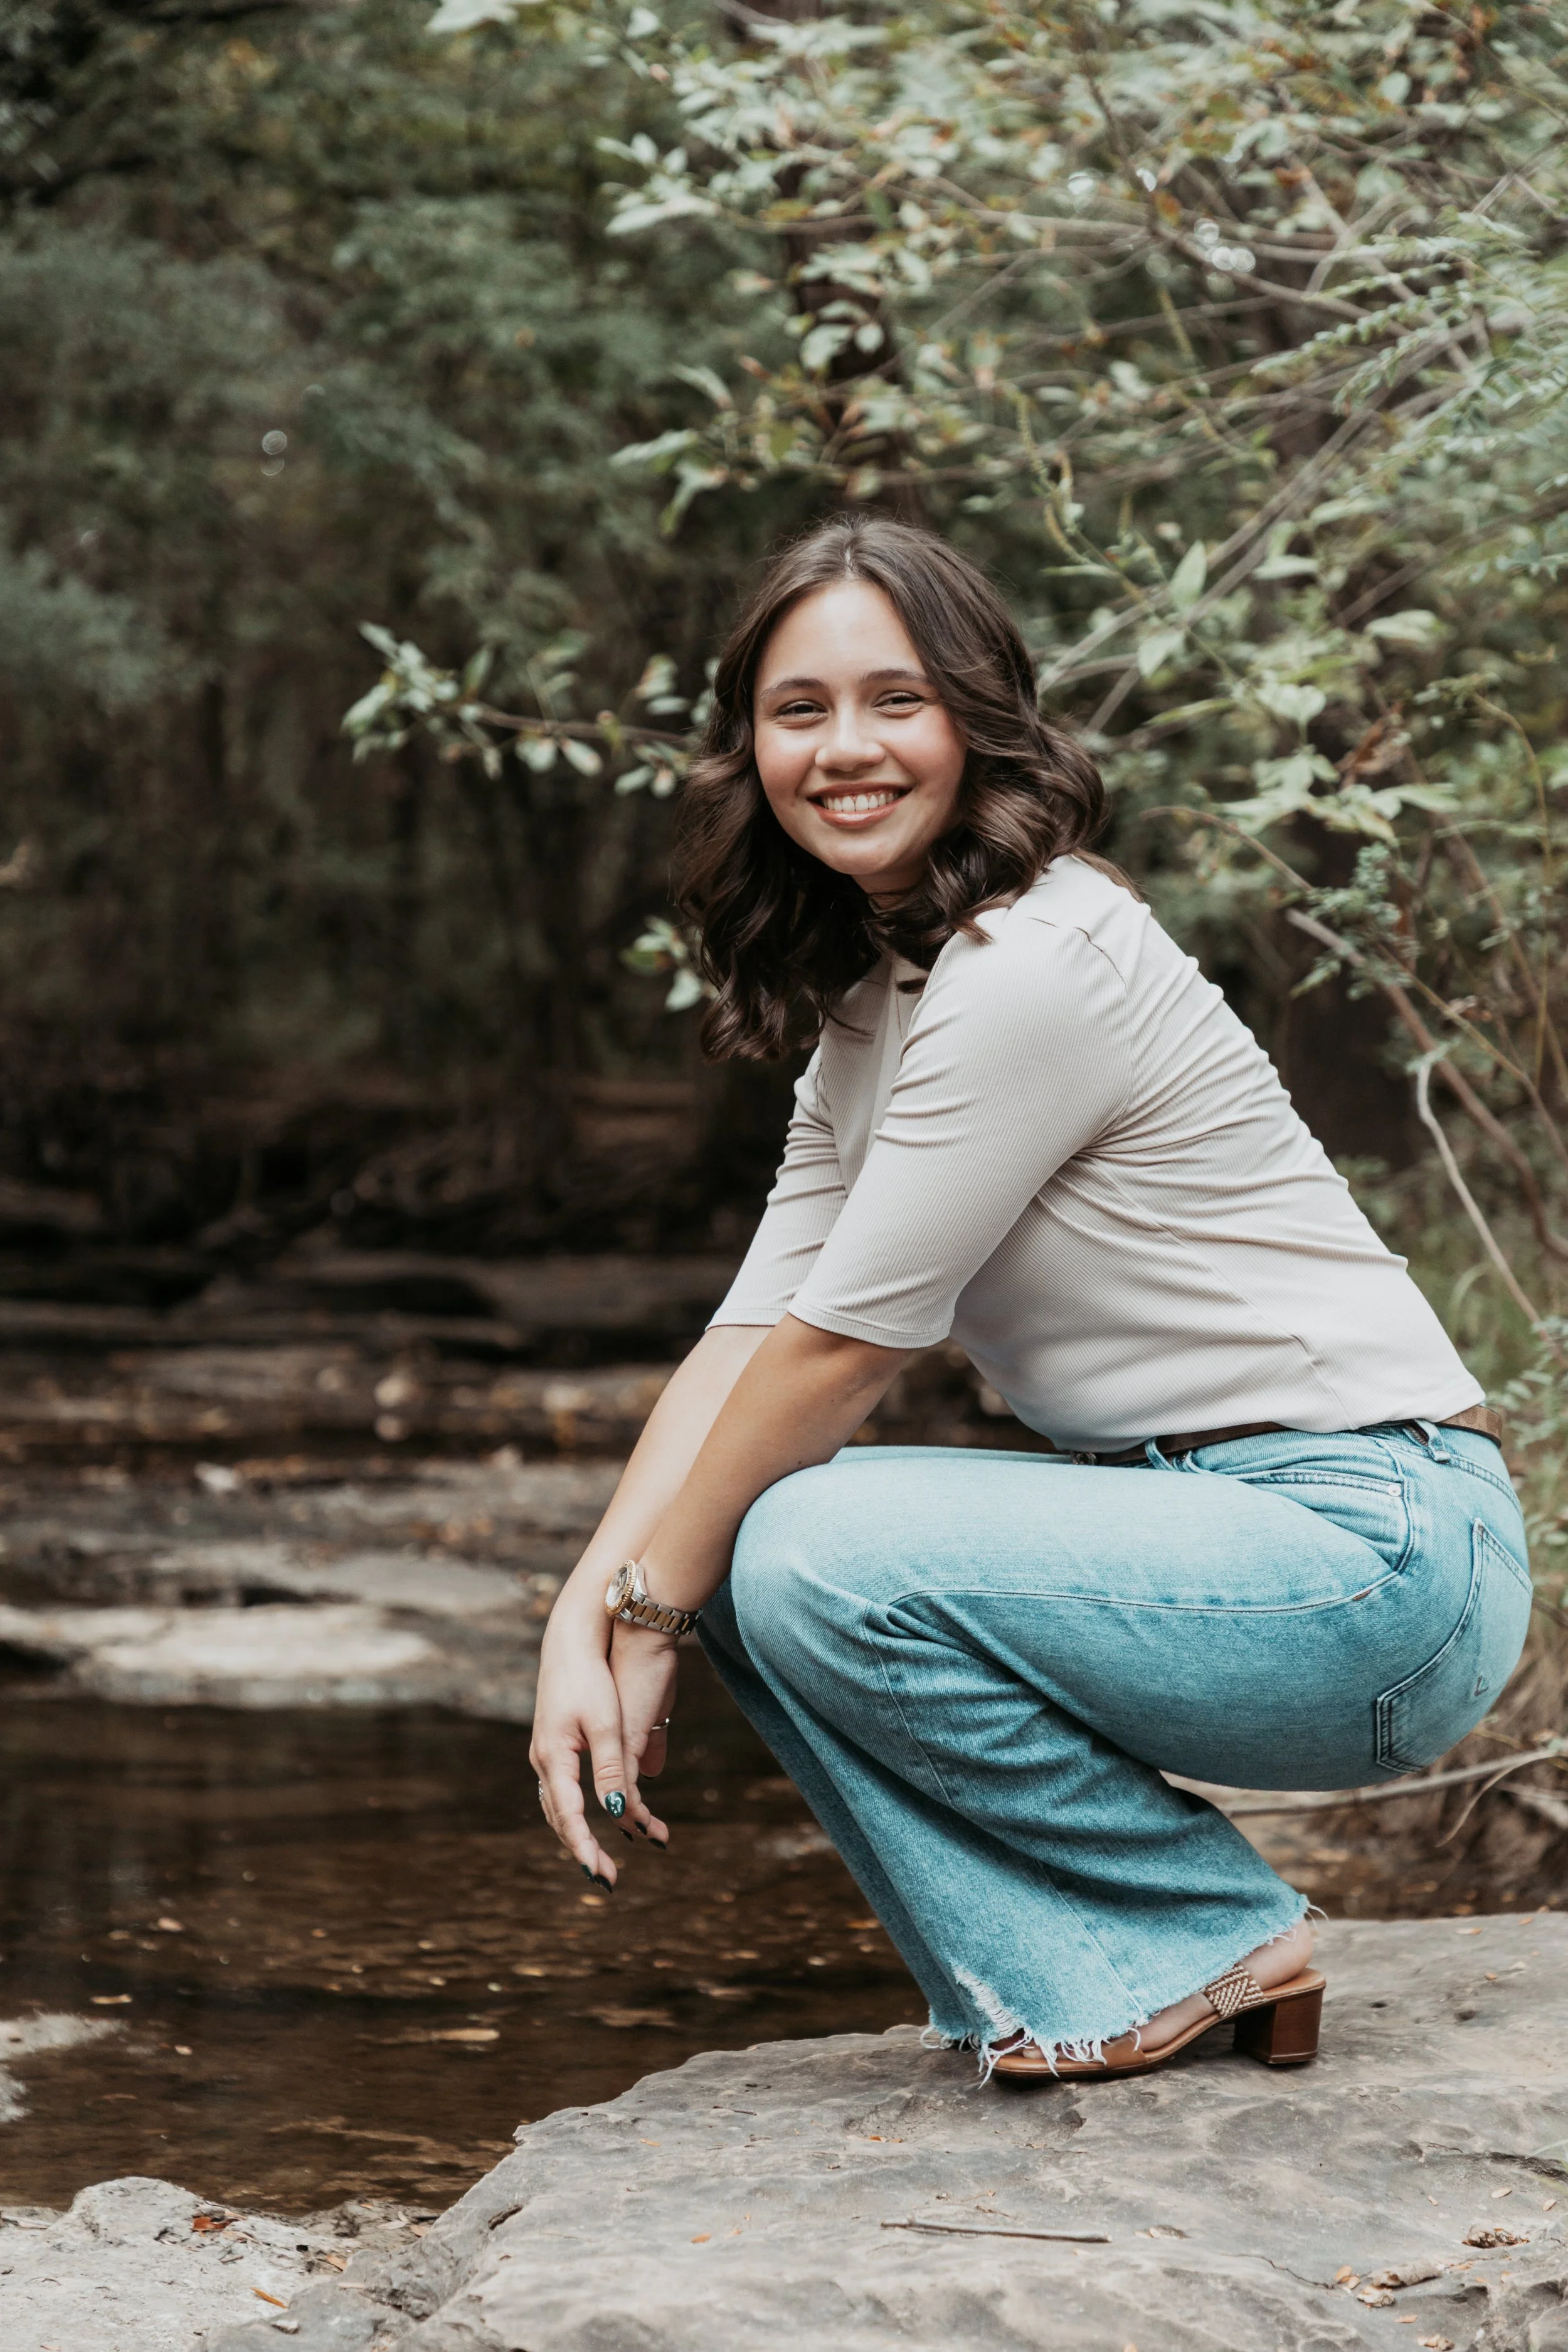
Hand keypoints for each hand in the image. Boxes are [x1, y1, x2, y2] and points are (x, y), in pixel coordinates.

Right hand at [530, 1612, 674, 1884]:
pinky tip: (586, 1821)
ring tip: (599, 1860)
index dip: (584, 1847)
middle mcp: (543, 1760)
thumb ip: (611, 1767)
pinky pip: (560, 1791)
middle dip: (582, 1849)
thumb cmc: (590, 1679)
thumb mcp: (606, 1723)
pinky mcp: (552, 1746)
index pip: (569, 1815)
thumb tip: (616, 1810)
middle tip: (606, 1878)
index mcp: (554, 1757)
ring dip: (576, 1834)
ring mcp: (544, 1753)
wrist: (570, 1643)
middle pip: (559, 1818)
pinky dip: (573, 1813)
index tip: (600, 1874)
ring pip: (557, 1807)